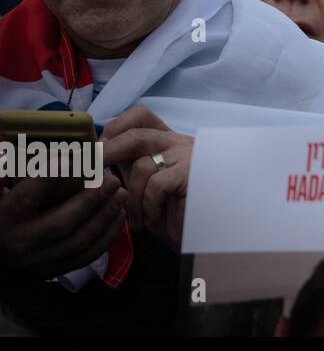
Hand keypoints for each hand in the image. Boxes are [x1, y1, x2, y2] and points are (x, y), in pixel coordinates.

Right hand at [0, 168, 126, 285]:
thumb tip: (4, 145)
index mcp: (5, 219)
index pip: (28, 196)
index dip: (52, 176)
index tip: (76, 159)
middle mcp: (22, 242)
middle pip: (62, 223)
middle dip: (91, 200)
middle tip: (112, 179)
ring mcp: (39, 261)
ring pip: (79, 241)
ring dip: (105, 217)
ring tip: (121, 194)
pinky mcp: (53, 271)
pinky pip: (85, 256)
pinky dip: (107, 237)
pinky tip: (119, 216)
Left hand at [101, 105, 193, 252]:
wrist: (206, 234)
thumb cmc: (173, 215)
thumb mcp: (146, 187)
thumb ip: (129, 170)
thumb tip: (94, 160)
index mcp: (167, 142)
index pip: (141, 116)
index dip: (115, 127)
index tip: (97, 149)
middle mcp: (178, 143)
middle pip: (136, 134)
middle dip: (107, 153)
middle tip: (90, 173)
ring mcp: (187, 156)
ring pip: (142, 165)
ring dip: (132, 197)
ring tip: (134, 220)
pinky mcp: (191, 173)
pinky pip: (156, 185)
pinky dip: (147, 205)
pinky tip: (151, 219)